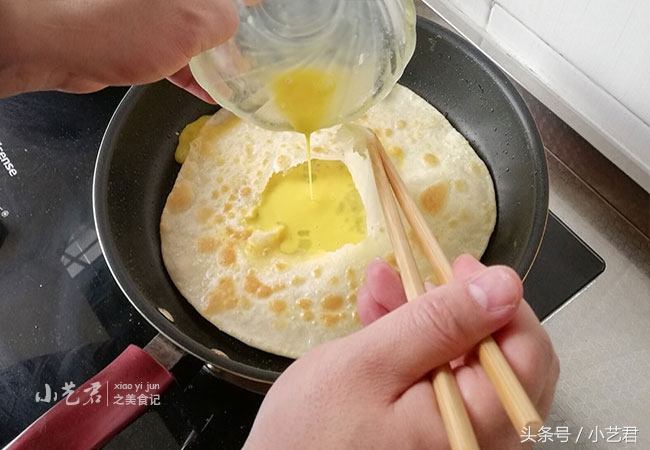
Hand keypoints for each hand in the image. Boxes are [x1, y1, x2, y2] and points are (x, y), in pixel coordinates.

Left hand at [0, 0, 237, 99]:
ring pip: (195, 31)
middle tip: (257, 58)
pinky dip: (192, 71)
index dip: (254, 9)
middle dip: (237, 35)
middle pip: (215, 10)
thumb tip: (234, 28)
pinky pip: (175, 50)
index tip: (271, 25)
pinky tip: (208, 92)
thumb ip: (226, 20)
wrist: (59, 44)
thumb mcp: (193, 20)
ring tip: (237, 81)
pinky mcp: (137, 31)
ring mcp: (151, 9)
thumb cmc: (120, 24)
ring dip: (216, 58)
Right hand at [243, 255, 558, 449]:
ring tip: (379, 287)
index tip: (460, 266)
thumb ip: (440, 323)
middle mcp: (484, 442)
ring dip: (425, 320)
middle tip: (417, 274)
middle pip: (497, 357)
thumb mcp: (371, 363)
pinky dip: (414, 349)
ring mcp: (461, 443)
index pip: (526, 353)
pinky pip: (441, 384)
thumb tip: (505, 285)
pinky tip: (379, 319)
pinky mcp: (436, 440)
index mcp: (479, 429)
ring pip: (464, 365)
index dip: (498, 299)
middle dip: (453, 306)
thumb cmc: (314, 432)